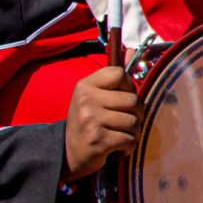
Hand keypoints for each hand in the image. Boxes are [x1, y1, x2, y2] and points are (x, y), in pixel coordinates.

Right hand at [63, 64, 137, 181]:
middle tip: (122, 121)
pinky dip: (128, 145)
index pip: (120, 74)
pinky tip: (117, 147)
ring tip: (118, 134)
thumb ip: (115, 76)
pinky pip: (129, 139)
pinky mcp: (97, 139)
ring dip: (132, 132)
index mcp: (86, 85)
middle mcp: (86, 99)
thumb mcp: (96, 96)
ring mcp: (90, 119)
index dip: (127, 86)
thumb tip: (134, 49)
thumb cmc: (89, 121)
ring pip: (134, 121)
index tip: (119, 98)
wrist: (68, 153)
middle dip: (135, 113)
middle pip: (132, 100)